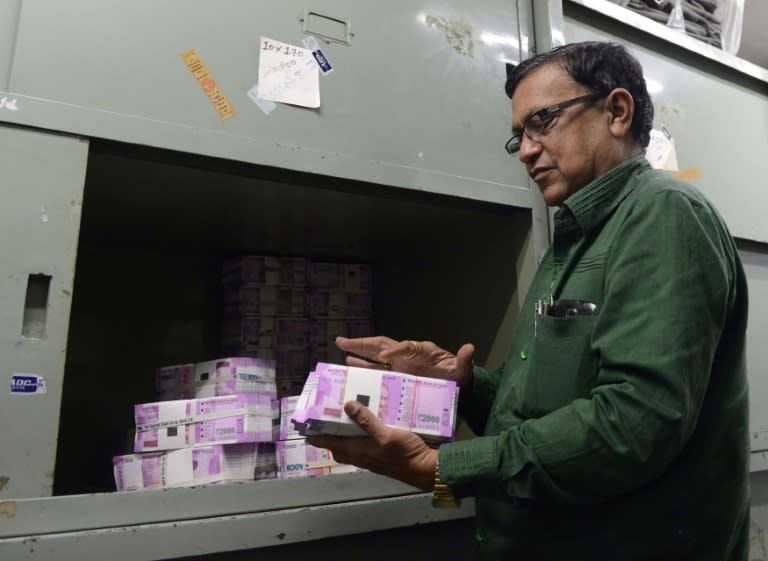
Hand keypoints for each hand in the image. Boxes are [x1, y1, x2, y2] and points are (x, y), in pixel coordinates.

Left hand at [306, 400, 436, 490]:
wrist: (425, 470)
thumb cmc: (404, 454)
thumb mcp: (386, 434)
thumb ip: (367, 421)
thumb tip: (348, 405)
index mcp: (358, 451)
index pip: (330, 444)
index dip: (317, 437)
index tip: (305, 430)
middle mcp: (362, 456)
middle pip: (338, 447)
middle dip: (329, 437)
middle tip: (326, 421)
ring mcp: (372, 458)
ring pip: (351, 447)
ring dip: (345, 436)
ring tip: (346, 419)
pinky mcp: (382, 456)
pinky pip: (365, 446)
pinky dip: (361, 437)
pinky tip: (369, 426)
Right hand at [335, 335, 474, 388]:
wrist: (457, 388)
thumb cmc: (459, 377)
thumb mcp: (463, 370)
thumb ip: (464, 360)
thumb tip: (469, 348)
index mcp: (422, 350)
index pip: (407, 347)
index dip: (395, 351)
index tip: (384, 359)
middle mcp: (407, 354)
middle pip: (382, 345)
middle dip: (363, 343)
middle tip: (342, 341)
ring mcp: (400, 364)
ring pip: (375, 356)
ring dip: (358, 353)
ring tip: (342, 350)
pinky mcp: (396, 375)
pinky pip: (377, 370)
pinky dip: (364, 368)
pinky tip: (350, 367)